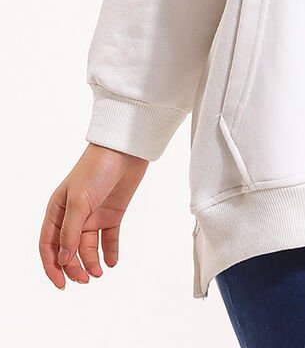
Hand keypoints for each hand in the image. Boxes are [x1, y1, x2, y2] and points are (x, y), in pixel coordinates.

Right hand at [39, 143, 148, 288]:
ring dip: (91, 263)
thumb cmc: (96, 169)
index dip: (52, 266)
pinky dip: (110, 252)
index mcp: (58, 210)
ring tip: (99, 273)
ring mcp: (93, 215)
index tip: (62, 283)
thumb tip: (63, 260)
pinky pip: (108, 239)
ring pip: (88, 248)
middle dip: (74, 267)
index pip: (49, 245)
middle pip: (69, 251)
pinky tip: (112, 262)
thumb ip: (71, 231)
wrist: (125, 151)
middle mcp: (73, 215)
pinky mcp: (112, 214)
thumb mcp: (79, 200)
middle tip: (86, 279)